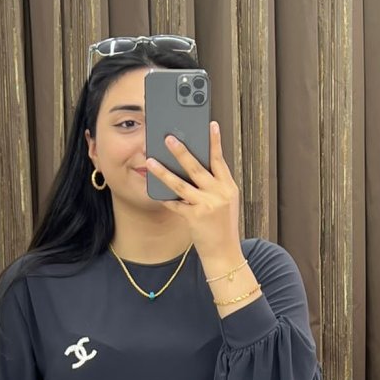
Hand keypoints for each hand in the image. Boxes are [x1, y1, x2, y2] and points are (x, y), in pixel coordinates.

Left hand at [146, 121, 240, 258]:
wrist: (225, 255)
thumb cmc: (222, 228)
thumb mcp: (225, 203)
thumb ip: (215, 185)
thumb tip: (196, 166)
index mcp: (228, 188)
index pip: (220, 160)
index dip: (215, 141)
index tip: (211, 124)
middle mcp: (220, 194)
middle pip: (197, 167)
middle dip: (181, 151)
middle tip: (168, 137)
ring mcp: (207, 205)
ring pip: (181, 183)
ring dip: (163, 171)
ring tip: (151, 160)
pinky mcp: (195, 217)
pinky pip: (175, 204)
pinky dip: (164, 197)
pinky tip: (153, 189)